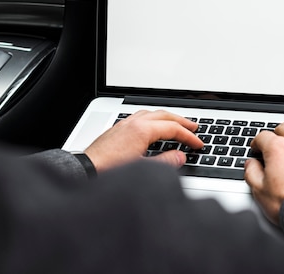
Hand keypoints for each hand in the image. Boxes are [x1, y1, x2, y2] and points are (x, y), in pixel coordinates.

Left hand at [84, 110, 202, 171]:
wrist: (86, 171)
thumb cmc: (110, 171)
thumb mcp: (143, 168)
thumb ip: (165, 162)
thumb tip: (180, 156)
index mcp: (142, 130)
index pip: (173, 129)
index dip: (188, 136)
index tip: (198, 143)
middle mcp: (133, 123)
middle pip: (164, 115)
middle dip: (181, 121)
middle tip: (194, 127)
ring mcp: (124, 124)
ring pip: (151, 113)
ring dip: (166, 117)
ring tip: (175, 123)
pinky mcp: (117, 130)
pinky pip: (139, 117)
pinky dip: (151, 118)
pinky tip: (151, 126)